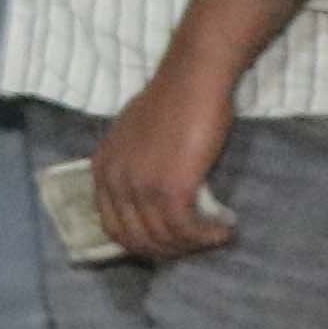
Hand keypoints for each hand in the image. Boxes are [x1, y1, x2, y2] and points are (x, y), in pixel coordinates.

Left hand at [89, 57, 242, 259]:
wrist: (193, 78)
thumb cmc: (172, 100)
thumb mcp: (134, 136)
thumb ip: (132, 166)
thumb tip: (146, 198)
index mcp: (102, 168)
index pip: (113, 227)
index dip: (141, 242)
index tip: (168, 241)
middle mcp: (115, 181)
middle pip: (136, 239)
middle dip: (168, 250)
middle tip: (195, 245)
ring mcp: (141, 187)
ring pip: (163, 238)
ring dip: (192, 245)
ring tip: (215, 236)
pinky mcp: (171, 188)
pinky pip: (186, 229)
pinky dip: (207, 236)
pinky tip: (225, 230)